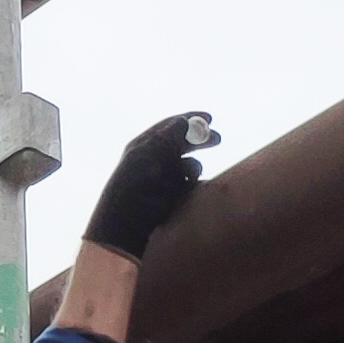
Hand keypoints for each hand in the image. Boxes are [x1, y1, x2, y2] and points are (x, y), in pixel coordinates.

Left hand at [83, 113, 220, 261]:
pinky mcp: (171, 196)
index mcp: (144, 147)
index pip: (170, 127)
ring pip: (188, 165)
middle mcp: (154, 160)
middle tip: (217, 139)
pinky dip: (194, 184)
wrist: (126, 224)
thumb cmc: (131, 188)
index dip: (191, 120)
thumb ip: (166, 138)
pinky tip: (193, 187)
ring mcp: (164, 179)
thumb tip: (184, 120)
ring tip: (191, 174)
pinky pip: (189, 185)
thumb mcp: (146, 156)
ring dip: (194, 167)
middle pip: (183, 144)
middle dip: (200, 141)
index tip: (210, 118)